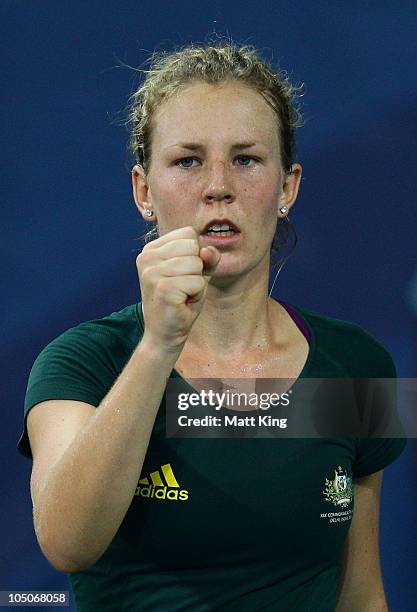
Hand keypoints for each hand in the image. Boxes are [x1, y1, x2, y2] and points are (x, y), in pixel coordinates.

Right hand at [136, 226, 220, 352]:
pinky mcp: (163, 288)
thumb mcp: (197, 274)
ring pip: (197, 264)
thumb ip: (207, 258)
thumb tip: (208, 250)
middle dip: (197, 270)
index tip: (182, 275)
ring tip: (182, 296)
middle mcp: (147, 257)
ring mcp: (152, 272)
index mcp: (151, 249)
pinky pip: (198, 282)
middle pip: (194, 246)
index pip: (189, 233)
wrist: (164, 335)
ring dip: (197, 284)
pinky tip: (182, 304)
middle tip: (183, 288)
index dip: (196, 255)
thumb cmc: (181, 302)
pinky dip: (197, 295)